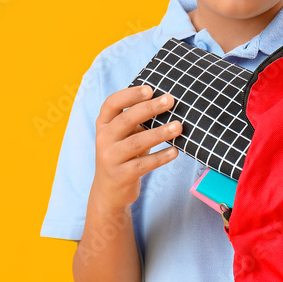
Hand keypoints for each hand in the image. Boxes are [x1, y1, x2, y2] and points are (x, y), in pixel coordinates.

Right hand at [92, 85, 181, 212]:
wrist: (108, 191)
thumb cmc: (123, 155)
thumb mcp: (124, 136)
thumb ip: (136, 121)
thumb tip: (166, 102)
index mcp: (103, 124)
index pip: (112, 103)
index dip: (130, 94)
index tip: (150, 89)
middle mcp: (103, 139)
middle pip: (126, 119)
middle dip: (149, 108)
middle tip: (170, 100)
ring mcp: (110, 158)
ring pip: (137, 143)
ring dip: (160, 133)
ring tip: (178, 127)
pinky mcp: (121, 175)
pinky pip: (143, 164)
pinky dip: (161, 157)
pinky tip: (175, 151)